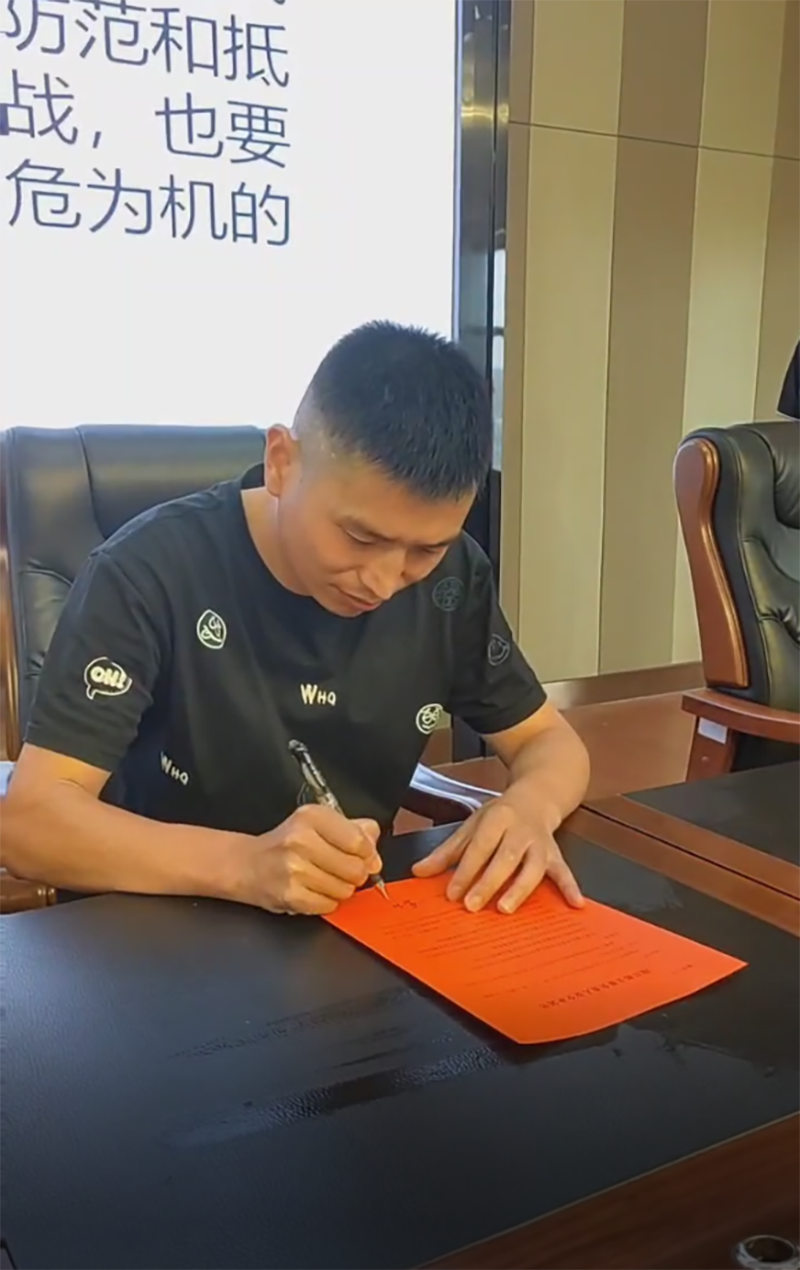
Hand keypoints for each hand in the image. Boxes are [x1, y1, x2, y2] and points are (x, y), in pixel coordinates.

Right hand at [236, 805, 381, 915]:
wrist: (247, 865)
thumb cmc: (285, 844)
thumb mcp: (318, 824)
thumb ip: (352, 829)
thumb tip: (374, 849)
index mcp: (312, 817)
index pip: (360, 841)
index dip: (368, 854)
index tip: (365, 857)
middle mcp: (301, 841)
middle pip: (356, 869)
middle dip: (355, 874)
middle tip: (341, 870)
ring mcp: (294, 870)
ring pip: (344, 890)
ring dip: (340, 889)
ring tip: (323, 879)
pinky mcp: (291, 895)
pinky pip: (328, 905)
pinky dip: (326, 902)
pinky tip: (313, 890)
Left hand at [412, 798, 581, 913]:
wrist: (538, 795)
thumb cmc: (502, 814)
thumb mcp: (472, 825)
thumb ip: (447, 851)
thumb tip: (419, 871)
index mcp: (496, 819)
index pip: (479, 847)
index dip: (465, 870)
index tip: (452, 893)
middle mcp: (520, 830)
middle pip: (505, 858)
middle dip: (488, 883)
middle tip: (472, 905)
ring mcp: (540, 843)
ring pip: (532, 867)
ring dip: (519, 888)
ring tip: (506, 908)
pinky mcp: (555, 853)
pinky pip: (563, 871)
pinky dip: (570, 887)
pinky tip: (575, 904)